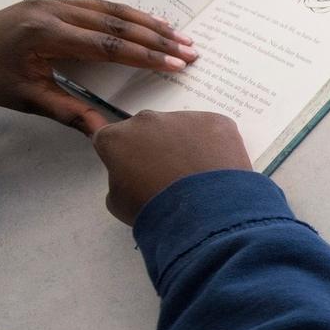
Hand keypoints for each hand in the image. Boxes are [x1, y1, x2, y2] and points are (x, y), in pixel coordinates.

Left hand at [0, 0, 195, 133]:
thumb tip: (108, 133)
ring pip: (109, 8)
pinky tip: (145, 22)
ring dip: (146, 22)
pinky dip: (125, 14)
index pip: (108, 45)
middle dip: (156, 37)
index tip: (177, 64)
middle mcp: (52, 10)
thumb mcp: (28, 100)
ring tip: (178, 34)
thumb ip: (70, 113)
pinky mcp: (51, 3)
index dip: (146, 55)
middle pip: (116, 22)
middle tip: (190, 48)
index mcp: (45, 34)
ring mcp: (52, 2)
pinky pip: (96, 5)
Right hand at [92, 110, 251, 225]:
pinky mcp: (216, 121)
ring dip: (186, 146)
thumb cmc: (155, 210)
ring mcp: (183, 117)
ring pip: (182, 129)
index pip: (110, 139)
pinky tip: (219, 169)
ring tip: (198, 177)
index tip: (133, 169)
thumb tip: (134, 175)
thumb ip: (119, 179)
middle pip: (147, 131)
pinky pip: (212, 132)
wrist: (206, 213)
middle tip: (168, 177)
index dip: (121, 155)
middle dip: (155, 148)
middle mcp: (147, 119)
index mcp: (116, 138)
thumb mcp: (118, 203)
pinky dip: (215, 147)